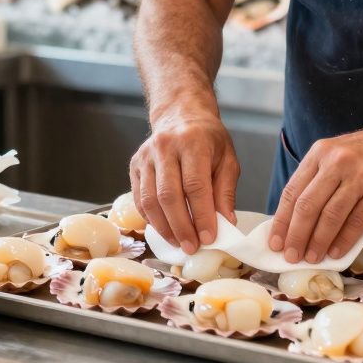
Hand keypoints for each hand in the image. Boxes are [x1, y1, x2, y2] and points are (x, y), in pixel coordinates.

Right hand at [129, 116, 239, 254]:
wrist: (180, 115)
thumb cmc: (208, 139)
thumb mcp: (227, 159)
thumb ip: (225, 191)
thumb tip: (225, 223)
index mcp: (192, 142)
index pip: (195, 186)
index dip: (201, 215)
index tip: (209, 237)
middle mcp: (165, 147)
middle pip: (169, 195)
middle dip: (181, 227)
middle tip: (192, 247)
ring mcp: (146, 156)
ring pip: (150, 200)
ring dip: (164, 227)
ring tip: (179, 243)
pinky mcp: (135, 165)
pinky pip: (139, 199)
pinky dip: (151, 219)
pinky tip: (165, 229)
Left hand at [269, 124, 362, 263]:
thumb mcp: (339, 153)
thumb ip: (319, 179)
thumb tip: (297, 220)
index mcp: (321, 152)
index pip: (293, 191)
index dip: (282, 220)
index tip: (274, 242)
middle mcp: (337, 162)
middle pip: (308, 206)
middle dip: (296, 236)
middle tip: (290, 255)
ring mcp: (360, 176)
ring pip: (330, 216)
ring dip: (318, 242)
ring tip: (311, 258)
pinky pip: (356, 222)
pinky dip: (344, 241)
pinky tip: (336, 253)